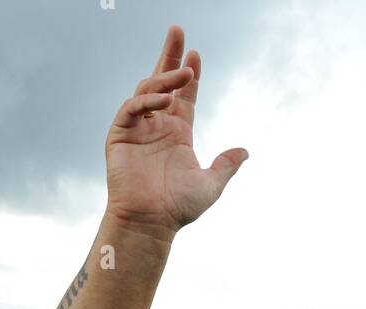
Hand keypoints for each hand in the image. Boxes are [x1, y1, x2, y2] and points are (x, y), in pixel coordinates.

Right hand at [105, 24, 248, 237]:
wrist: (150, 222)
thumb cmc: (177, 208)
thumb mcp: (210, 185)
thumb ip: (226, 165)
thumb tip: (245, 151)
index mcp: (177, 134)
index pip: (184, 97)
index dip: (190, 76)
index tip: (196, 55)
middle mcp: (157, 127)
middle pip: (163, 82)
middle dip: (170, 56)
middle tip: (178, 30)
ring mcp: (138, 129)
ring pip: (148, 89)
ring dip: (165, 78)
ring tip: (185, 71)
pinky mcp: (120, 135)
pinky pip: (133, 108)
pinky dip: (147, 101)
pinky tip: (164, 101)